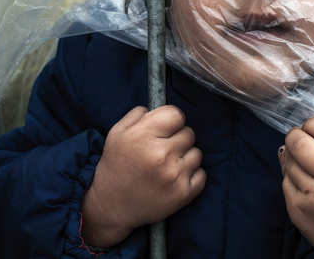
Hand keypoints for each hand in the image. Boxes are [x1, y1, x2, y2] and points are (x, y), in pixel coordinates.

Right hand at [82, 105, 205, 246]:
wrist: (111, 205)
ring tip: (168, 165)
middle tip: (163, 149)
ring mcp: (174, 176)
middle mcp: (161, 155)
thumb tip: (161, 108)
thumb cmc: (115, 165)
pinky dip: (192, 175)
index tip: (164, 128)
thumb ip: (139, 114)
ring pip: (197, 153)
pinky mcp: (183, 194)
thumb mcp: (117, 133)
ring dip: (185, 157)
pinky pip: (202, 174)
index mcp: (144, 136)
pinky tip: (175, 177)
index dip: (170, 120)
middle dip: (177, 138)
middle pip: (189, 133)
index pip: (177, 114)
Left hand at [279, 117, 313, 258]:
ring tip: (307, 166)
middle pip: (299, 142)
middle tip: (300, 139)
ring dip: (293, 157)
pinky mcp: (297, 210)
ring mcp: (313, 197)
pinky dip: (291, 178)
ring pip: (288, 160)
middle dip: (296, 135)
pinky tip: (305, 185)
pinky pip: (284, 181)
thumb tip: (303, 129)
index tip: (312, 128)